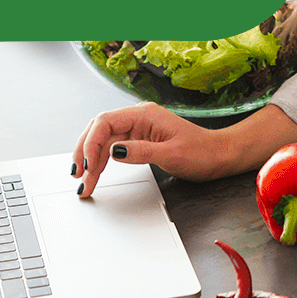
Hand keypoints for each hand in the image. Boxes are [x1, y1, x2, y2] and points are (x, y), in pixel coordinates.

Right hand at [71, 102, 222, 195]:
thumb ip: (141, 151)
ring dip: (92, 160)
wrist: (219, 155)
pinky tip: (96, 174)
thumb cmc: (202, 152)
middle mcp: (139, 117)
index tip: (86, 164)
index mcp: (145, 114)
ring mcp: (138, 128)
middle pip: (99, 130)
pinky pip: (114, 148)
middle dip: (85, 151)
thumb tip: (114, 151)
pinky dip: (103, 162)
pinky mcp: (140, 140)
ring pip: (104, 141)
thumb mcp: (172, 154)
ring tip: (84, 183)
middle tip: (78, 175)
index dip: (90, 142)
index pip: (105, 121)